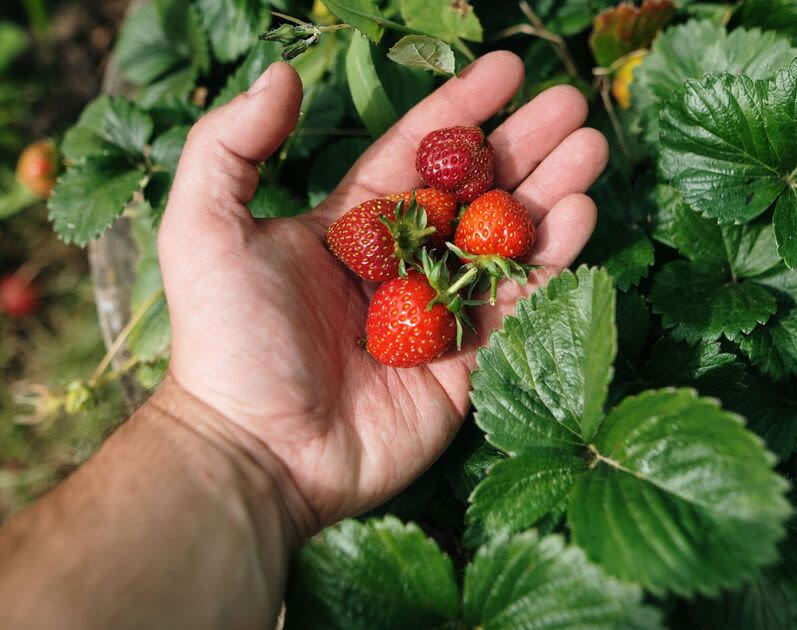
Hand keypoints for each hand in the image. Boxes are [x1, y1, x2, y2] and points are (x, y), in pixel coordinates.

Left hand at [157, 52, 607, 530]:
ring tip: (592, 146)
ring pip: (506, 240)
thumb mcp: (204, 227)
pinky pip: (518, 303)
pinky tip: (580, 213)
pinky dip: (552, 259)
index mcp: (351, 227)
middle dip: (524, 144)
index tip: (506, 69)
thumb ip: (232, 145)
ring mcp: (439, 313)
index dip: (461, 109)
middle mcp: (401, 263)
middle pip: (477, 190)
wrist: (258, 450)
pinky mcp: (468, 363)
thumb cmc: (227, 340)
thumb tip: (280, 74)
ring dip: (552, 190)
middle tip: (570, 102)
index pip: (416, 153)